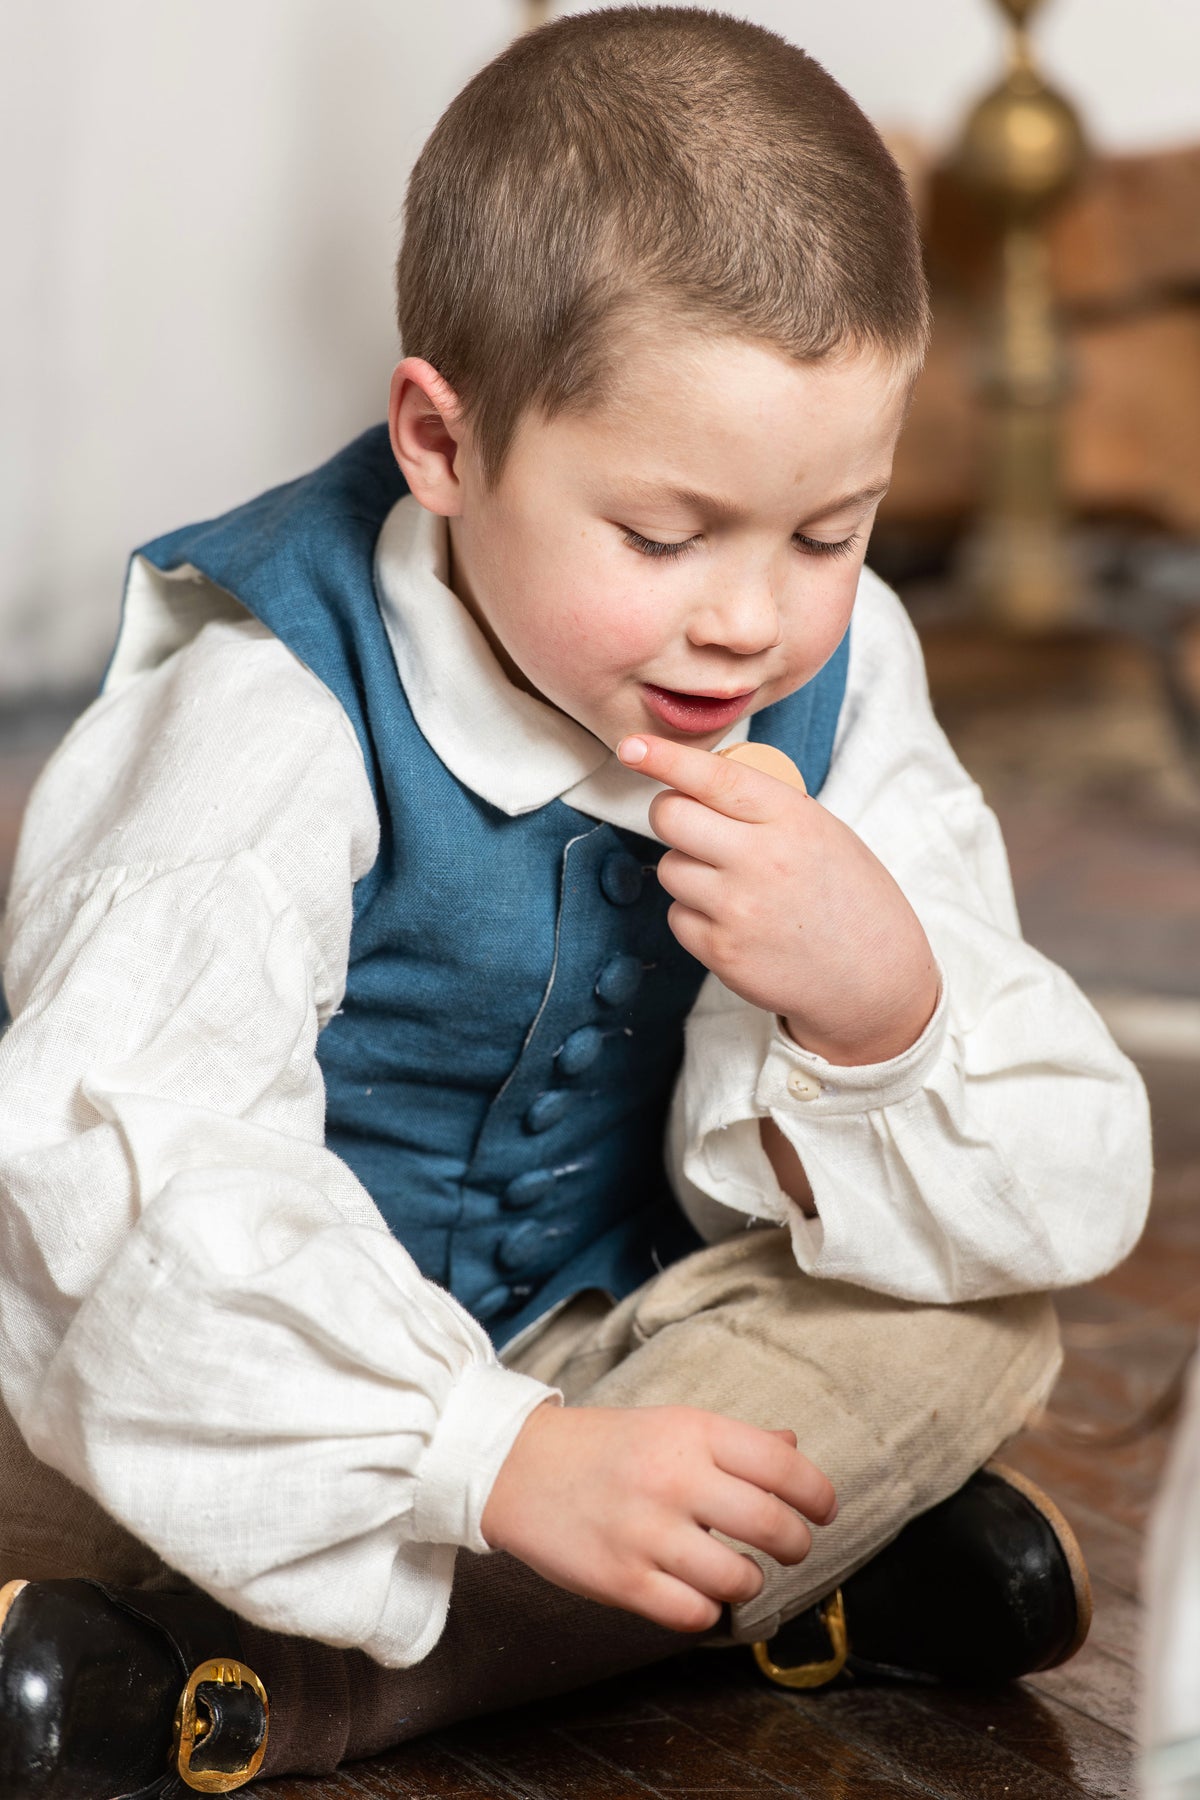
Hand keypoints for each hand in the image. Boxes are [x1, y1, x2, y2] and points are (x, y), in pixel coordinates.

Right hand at [481, 1401, 836, 1632]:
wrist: (514, 1467)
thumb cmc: (603, 1446)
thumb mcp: (669, 1424)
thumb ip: (734, 1441)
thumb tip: (794, 1451)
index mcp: (691, 1432)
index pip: (783, 1465)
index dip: (818, 1494)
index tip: (823, 1510)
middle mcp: (673, 1478)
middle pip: (773, 1526)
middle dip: (795, 1545)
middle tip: (790, 1547)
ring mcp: (646, 1532)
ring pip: (739, 1579)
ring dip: (748, 1581)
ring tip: (733, 1571)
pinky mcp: (621, 1580)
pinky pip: (694, 1614)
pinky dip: (705, 1609)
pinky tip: (693, 1590)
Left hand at [618, 733, 938, 1064]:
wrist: (874, 978)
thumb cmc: (849, 897)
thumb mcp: (823, 832)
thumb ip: (763, 809)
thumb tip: (695, 787)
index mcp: (791, 818)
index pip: (713, 777)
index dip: (665, 758)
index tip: (632, 748)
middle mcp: (760, 859)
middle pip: (669, 817)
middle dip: (671, 815)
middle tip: (694, 826)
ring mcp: (737, 909)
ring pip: (669, 868)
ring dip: (687, 870)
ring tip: (733, 886)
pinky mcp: (721, 952)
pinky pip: (677, 917)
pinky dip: (695, 916)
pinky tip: (736, 923)